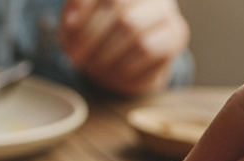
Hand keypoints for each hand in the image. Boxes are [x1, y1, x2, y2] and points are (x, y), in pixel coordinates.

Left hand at [58, 0, 188, 96]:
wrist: (122, 69)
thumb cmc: (98, 41)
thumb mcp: (77, 25)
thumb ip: (73, 14)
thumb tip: (71, 21)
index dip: (84, 6)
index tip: (68, 27)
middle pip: (118, 6)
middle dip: (91, 34)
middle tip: (76, 56)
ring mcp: (166, 12)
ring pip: (132, 27)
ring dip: (105, 52)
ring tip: (94, 66)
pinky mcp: (175, 36)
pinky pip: (147, 49)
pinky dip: (124, 64)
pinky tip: (115, 70)